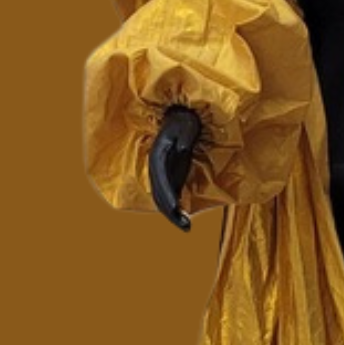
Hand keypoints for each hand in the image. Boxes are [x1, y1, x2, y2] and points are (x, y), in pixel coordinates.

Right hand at [148, 106, 201, 229]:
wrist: (183, 118)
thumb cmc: (185, 121)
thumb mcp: (186, 126)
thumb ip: (184, 136)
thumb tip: (183, 148)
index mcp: (157, 155)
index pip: (159, 177)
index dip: (166, 193)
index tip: (174, 207)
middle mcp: (157, 167)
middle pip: (158, 193)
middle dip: (169, 210)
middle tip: (184, 224)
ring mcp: (164, 173)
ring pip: (162, 197)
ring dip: (172, 213)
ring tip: (186, 226)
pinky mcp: (171, 176)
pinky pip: (170, 195)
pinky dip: (176, 208)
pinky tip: (185, 219)